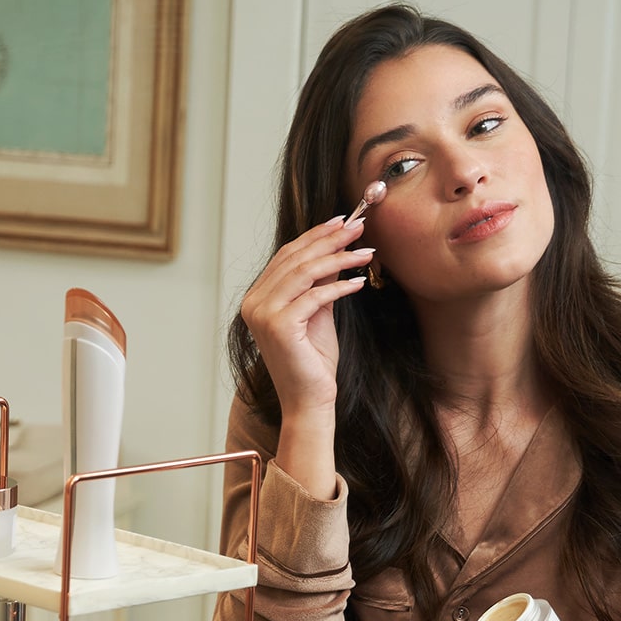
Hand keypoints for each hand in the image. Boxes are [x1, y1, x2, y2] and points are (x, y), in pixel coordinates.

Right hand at [239, 215, 372, 417]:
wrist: (308, 399)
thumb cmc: (312, 360)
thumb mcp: (319, 311)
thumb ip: (321, 281)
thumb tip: (337, 247)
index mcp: (257, 298)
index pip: (286, 256)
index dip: (314, 236)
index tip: (342, 221)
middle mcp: (254, 303)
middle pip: (295, 259)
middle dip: (330, 240)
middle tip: (360, 226)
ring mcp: (263, 314)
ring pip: (304, 273)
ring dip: (339, 258)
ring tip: (366, 252)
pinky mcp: (279, 326)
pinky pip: (315, 296)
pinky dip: (340, 286)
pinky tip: (360, 282)